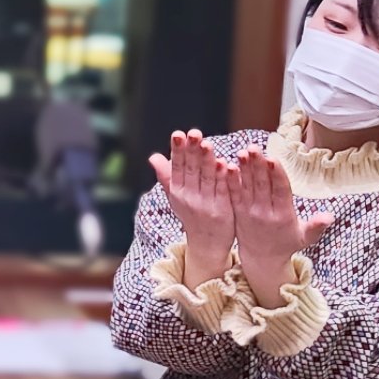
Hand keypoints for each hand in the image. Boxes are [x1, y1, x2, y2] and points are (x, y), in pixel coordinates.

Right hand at [147, 129, 236, 284]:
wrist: (207, 244)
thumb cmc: (192, 215)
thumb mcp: (176, 196)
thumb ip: (167, 175)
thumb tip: (153, 157)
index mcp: (177, 192)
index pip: (177, 167)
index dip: (178, 151)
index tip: (178, 134)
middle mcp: (189, 198)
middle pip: (191, 170)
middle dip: (191, 151)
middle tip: (193, 133)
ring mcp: (206, 204)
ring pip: (206, 178)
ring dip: (206, 160)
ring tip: (207, 143)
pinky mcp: (223, 210)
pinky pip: (222, 190)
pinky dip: (223, 177)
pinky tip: (224, 164)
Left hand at [230, 146, 332, 307]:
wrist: (261, 259)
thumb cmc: (286, 244)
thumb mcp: (304, 238)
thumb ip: (316, 226)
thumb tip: (330, 217)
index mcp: (283, 216)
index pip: (281, 192)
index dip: (277, 175)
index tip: (274, 159)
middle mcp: (265, 213)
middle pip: (262, 185)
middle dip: (258, 166)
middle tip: (254, 148)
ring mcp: (249, 212)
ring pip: (247, 187)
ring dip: (244, 169)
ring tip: (243, 152)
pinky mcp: (237, 212)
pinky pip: (234, 194)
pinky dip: (231, 180)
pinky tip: (228, 166)